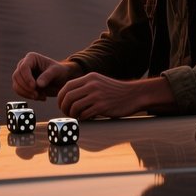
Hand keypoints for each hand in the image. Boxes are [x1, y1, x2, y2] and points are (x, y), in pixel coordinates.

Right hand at [12, 53, 80, 100]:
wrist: (61, 80)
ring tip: (39, 96)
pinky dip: (28, 96)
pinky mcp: (23, 84)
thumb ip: (47, 76)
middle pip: (16, 76)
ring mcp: (22, 75)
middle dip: (26, 87)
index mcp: (31, 58)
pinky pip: (19, 91)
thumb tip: (38, 84)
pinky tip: (40, 97)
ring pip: (16, 85)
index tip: (34, 86)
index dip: (27, 78)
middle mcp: (24, 65)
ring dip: (26, 93)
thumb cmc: (60, 72)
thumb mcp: (56, 72)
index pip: (23, 67)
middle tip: (37, 94)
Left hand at [58, 74, 175, 118]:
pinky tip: (85, 118)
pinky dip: (82, 118)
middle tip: (66, 113)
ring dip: (72, 114)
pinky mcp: (102, 106)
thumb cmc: (115, 91)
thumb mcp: (99, 82)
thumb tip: (69, 96)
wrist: (134, 95)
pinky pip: (85, 114)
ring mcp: (96, 95)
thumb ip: (85, 86)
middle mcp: (92, 85)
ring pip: (75, 106)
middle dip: (64, 107)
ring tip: (75, 116)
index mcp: (90, 77)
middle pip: (68, 96)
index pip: (67, 86)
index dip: (61, 97)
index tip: (61, 104)